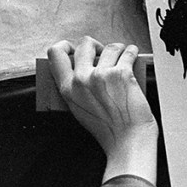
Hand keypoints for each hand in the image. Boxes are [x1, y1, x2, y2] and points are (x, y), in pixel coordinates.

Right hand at [47, 37, 158, 183]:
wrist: (129, 142)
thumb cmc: (108, 130)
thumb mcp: (77, 109)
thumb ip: (74, 88)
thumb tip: (80, 68)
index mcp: (67, 88)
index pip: (54, 53)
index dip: (65, 46)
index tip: (74, 49)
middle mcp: (81, 79)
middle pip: (84, 44)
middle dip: (95, 45)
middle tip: (102, 52)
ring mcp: (101, 75)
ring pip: (109, 47)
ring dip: (117, 48)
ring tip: (122, 54)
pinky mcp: (122, 74)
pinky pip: (127, 53)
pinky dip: (131, 51)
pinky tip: (132, 53)